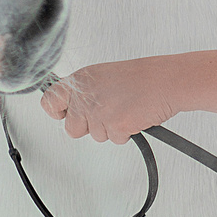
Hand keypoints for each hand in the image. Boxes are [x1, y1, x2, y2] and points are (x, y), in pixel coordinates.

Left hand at [42, 59, 178, 142]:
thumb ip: (85, 91)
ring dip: (110, 128)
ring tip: (125, 110)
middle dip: (87, 127)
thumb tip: (73, 108)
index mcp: (81, 79)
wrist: (167, 81)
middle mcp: (86, 95)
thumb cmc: (142, 77)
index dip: (56, 111)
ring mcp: (99, 112)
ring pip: (96, 136)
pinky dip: (126, 133)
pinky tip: (134, 116)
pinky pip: (115, 140)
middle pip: (71, 128)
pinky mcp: (115, 126)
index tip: (64, 113)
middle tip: (105, 115)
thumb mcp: (104, 76)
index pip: (50, 100)